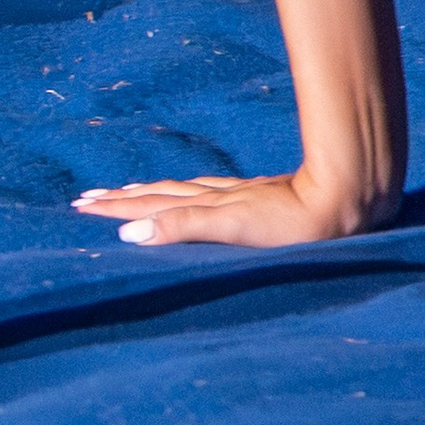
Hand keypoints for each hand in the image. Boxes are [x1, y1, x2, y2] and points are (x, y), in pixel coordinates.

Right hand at [73, 166, 394, 247]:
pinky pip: (202, 192)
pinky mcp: (253, 198)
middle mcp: (213, 197)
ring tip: (125, 191)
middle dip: (122, 198)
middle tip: (88, 198)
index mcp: (204, 206)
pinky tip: (190, 192)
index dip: (116, 207)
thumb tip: (129, 232)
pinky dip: (181, 194)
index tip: (82, 204)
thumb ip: (183, 228)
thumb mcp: (232, 229)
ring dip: (147, 194)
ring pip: (178, 192)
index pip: (150, 205)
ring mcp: (233, 195)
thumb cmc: (292, 224)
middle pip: (158, 195)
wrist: (342, 200)